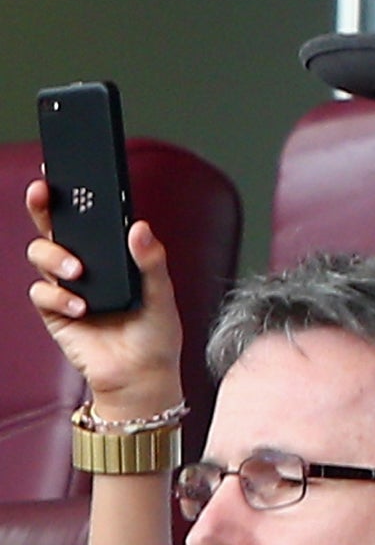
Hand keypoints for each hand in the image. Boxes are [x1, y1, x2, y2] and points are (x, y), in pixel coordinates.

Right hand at [25, 178, 185, 420]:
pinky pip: (41, 293)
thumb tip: (139, 227)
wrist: (141, 376)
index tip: (64, 168)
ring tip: (78, 271)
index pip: (91, 217)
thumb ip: (152, 261)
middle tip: (42, 191)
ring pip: (42, 253)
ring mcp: (67, 286)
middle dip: (43, 205)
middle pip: (55, 226)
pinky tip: (80, 307)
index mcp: (113, 253)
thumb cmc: (155, 333)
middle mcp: (86, 263)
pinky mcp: (55, 312)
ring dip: (56, 257)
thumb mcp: (163, 294)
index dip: (75, 192)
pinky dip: (59, 297)